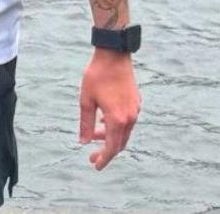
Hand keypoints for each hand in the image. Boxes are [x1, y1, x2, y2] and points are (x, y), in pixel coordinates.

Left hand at [79, 48, 139, 169]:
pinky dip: (116, 126)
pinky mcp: (136, 101)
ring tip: (94, 135)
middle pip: (120, 143)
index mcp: (117, 118)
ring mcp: (135, 109)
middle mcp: (130, 117)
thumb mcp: (86, 100)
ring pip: (124, 132)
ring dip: (110, 137)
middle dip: (106, 151)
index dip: (104, 159)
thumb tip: (84, 142)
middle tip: (91, 155)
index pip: (112, 147)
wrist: (114, 54)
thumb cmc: (97, 75)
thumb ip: (85, 123)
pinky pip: (127, 121)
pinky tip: (104, 121)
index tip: (95, 165)